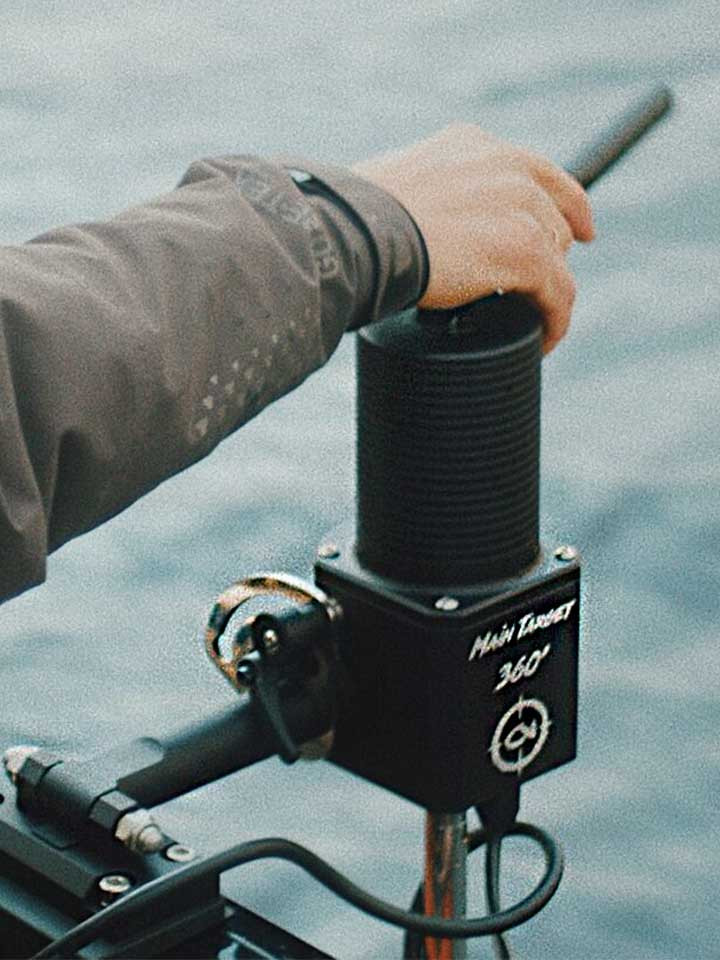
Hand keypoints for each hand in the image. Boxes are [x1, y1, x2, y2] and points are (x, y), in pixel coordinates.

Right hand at [353, 124, 594, 352]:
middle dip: (547, 255)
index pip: (538, 172)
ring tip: (530, 320)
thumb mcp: (399, 184)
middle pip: (553, 218)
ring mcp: (519, 207)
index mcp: (474, 146)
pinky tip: (543, 340)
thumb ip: (429, 195)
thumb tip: (420, 226)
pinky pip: (559, 294)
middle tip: (530, 291)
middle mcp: (505, 168)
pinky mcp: (526, 251)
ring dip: (546, 291)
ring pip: (557, 257)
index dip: (567, 205)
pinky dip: (554, 321)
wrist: (358, 235)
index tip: (581, 229)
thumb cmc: (357, 221)